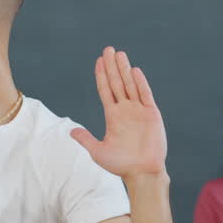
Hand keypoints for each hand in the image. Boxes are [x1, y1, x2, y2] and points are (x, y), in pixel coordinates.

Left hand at [70, 47, 166, 180]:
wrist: (142, 172)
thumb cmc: (121, 165)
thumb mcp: (98, 152)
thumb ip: (86, 139)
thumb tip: (70, 130)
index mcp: (113, 116)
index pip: (106, 91)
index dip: (102, 76)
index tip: (98, 61)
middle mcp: (125, 110)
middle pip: (117, 83)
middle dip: (112, 66)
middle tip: (108, 49)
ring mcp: (139, 111)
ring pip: (130, 85)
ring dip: (124, 69)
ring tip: (119, 54)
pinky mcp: (151, 114)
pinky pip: (145, 95)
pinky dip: (140, 83)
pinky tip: (134, 71)